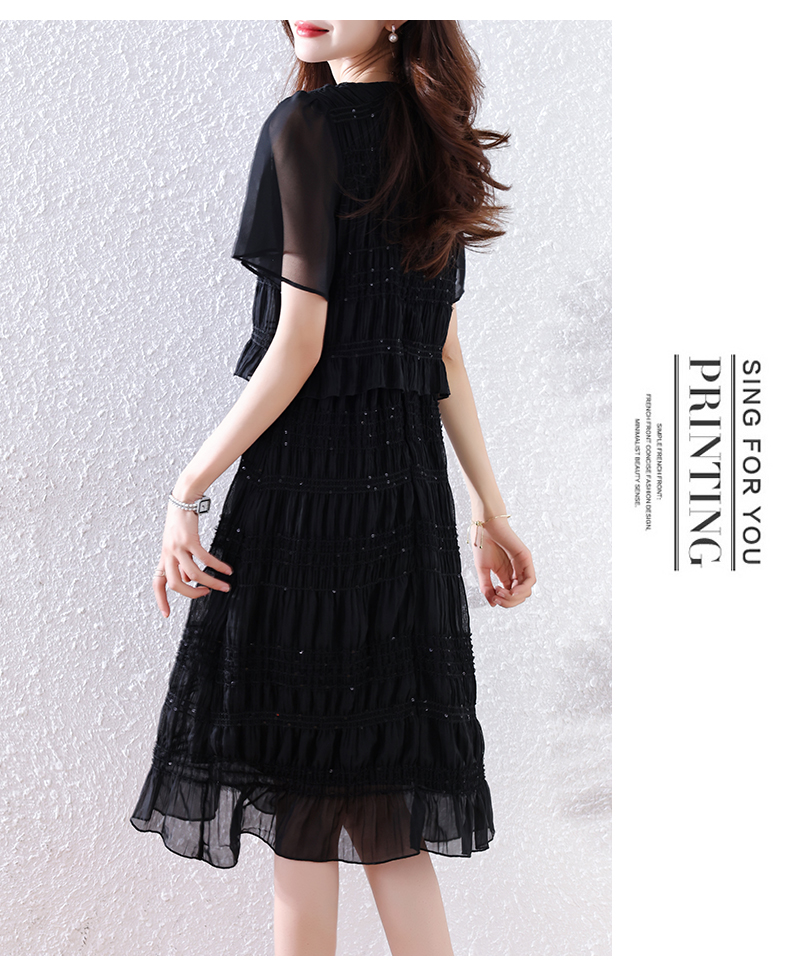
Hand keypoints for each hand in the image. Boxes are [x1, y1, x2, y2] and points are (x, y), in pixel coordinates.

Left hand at [152, 501, 233, 618]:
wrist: (182, 500)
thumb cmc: (181, 523)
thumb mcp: (178, 545)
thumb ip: (182, 564)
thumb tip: (189, 580)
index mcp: (164, 557)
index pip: (158, 583)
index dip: (161, 599)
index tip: (166, 614)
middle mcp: (168, 554)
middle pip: (176, 584)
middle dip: (192, 594)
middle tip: (205, 595)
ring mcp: (178, 547)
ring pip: (193, 574)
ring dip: (210, 583)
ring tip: (224, 586)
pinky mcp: (190, 540)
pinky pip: (205, 559)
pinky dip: (217, 566)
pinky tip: (226, 569)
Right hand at [469, 516, 535, 607]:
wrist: (484, 526)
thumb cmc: (482, 543)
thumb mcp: (482, 570)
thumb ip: (487, 587)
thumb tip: (493, 603)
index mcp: (505, 575)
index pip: (510, 596)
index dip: (503, 602)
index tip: (493, 597)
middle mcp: (515, 572)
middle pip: (519, 596)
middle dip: (508, 601)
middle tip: (497, 596)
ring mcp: (522, 566)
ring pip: (526, 591)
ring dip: (514, 597)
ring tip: (501, 592)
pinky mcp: (526, 559)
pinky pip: (530, 580)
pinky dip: (522, 589)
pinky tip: (512, 590)